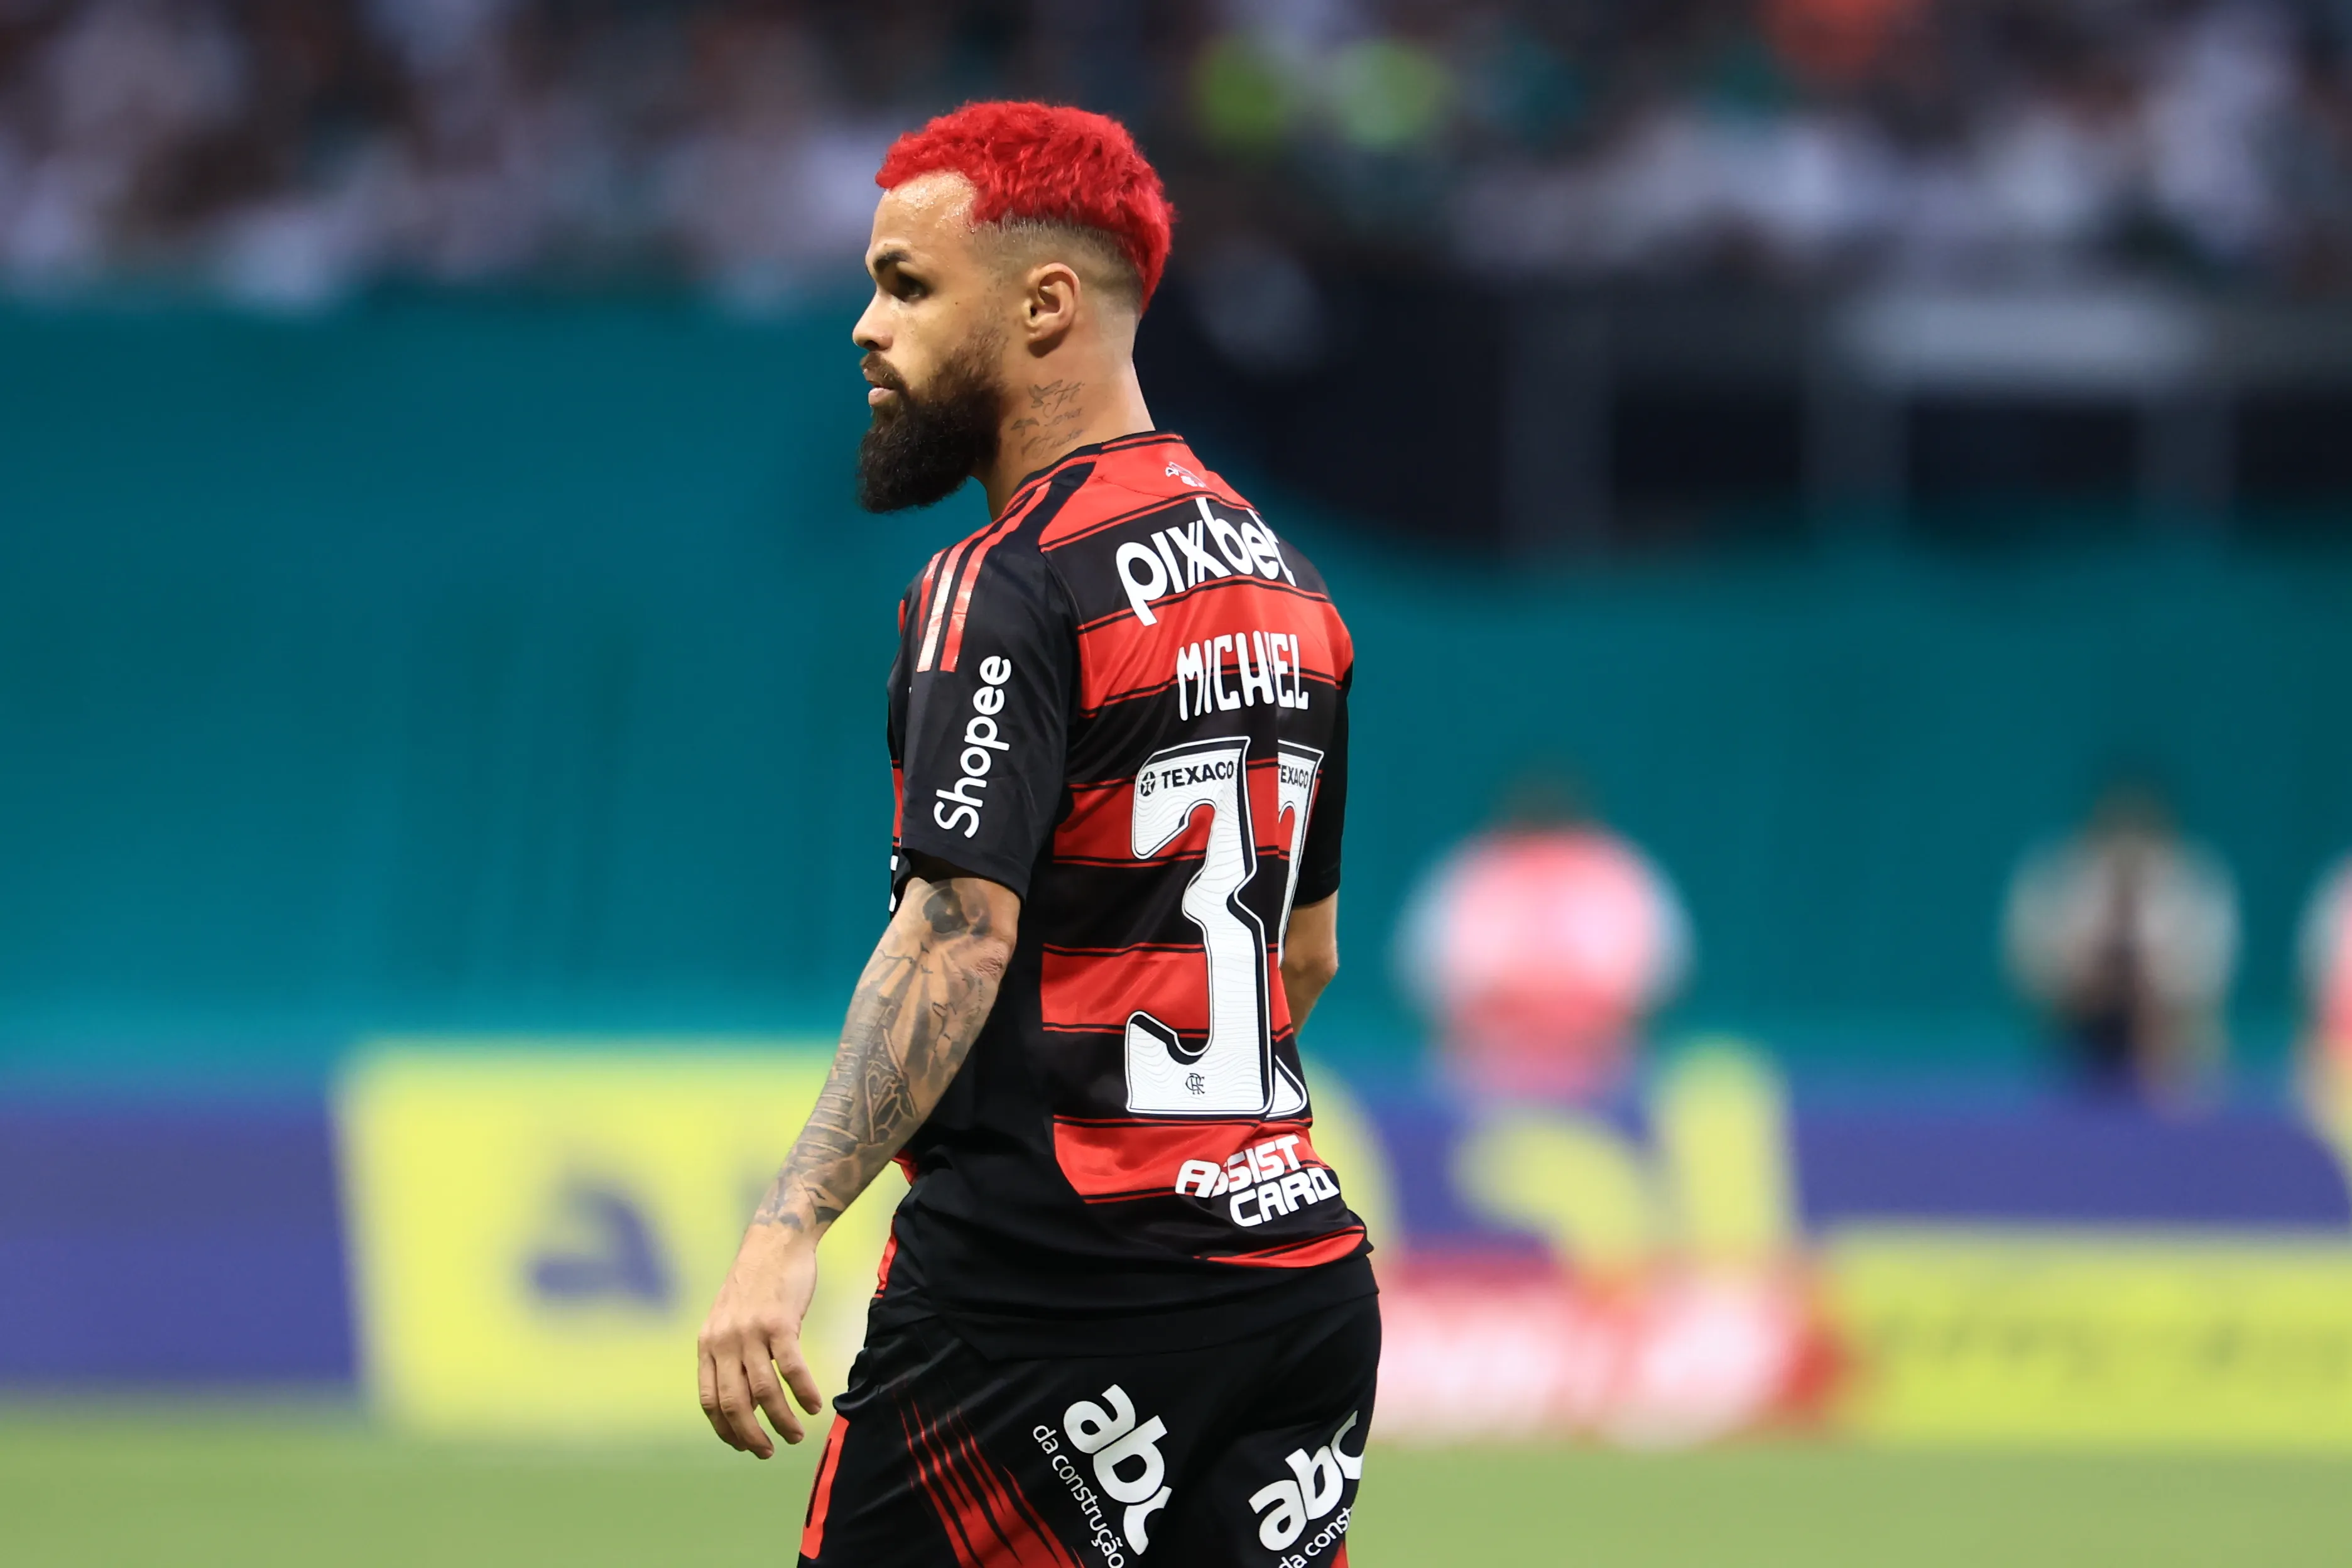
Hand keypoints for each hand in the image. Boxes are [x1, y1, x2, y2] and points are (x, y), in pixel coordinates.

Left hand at [697, 1225, 823, 1456]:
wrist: (776, 1241)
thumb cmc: (757, 1284)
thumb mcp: (730, 1320)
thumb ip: (730, 1356)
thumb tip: (746, 1402)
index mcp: (708, 1344)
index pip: (710, 1400)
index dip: (725, 1430)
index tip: (742, 1446)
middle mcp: (724, 1341)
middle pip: (734, 1404)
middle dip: (751, 1435)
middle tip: (768, 1451)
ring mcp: (750, 1332)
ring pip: (764, 1392)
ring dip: (782, 1420)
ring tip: (796, 1435)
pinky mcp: (779, 1323)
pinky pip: (791, 1369)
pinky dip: (804, 1392)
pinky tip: (814, 1406)